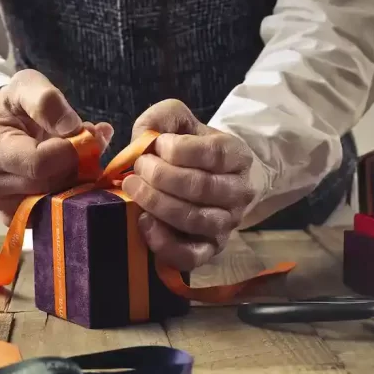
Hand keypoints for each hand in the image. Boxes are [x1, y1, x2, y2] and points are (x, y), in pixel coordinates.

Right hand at [0, 69, 112, 224]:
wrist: (0, 127)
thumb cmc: (14, 106)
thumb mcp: (27, 86)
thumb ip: (47, 101)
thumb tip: (72, 128)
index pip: (39, 163)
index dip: (71, 151)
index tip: (86, 135)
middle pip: (50, 186)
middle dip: (77, 166)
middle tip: (89, 145)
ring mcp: (1, 205)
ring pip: (55, 203)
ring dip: (76, 182)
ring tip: (77, 158)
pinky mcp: (14, 217)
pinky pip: (50, 217)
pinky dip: (68, 199)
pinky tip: (69, 178)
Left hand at [121, 99, 258, 270]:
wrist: (216, 180)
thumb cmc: (193, 149)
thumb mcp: (181, 123)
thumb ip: (161, 118)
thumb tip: (142, 138)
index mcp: (237, 156)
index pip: (214, 154)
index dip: (179, 150)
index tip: (157, 145)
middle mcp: (239, 192)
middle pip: (201, 187)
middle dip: (160, 176)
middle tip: (138, 168)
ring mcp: (227, 224)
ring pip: (194, 220)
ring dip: (157, 204)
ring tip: (133, 189)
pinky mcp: (210, 249)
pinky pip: (190, 255)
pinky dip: (163, 242)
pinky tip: (143, 222)